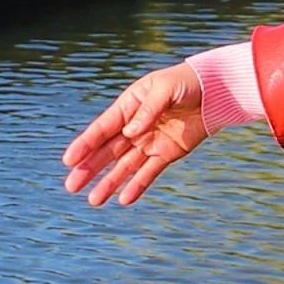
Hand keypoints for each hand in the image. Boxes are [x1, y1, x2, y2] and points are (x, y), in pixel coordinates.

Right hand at [62, 57, 221, 207]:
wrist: (214, 91)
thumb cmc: (186, 82)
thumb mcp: (165, 89)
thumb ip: (147, 110)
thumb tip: (130, 132)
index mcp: (128, 106)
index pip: (103, 129)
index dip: (85, 144)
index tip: (69, 160)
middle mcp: (134, 127)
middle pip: (108, 151)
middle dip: (89, 169)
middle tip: (71, 186)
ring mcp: (149, 142)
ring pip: (124, 166)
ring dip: (109, 182)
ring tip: (93, 201)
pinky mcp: (166, 154)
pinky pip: (149, 172)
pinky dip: (137, 186)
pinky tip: (123, 199)